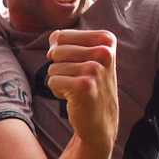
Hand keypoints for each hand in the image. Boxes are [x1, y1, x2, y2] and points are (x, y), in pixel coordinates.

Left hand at [46, 30, 118, 149]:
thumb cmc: (90, 85)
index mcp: (106, 40)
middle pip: (56, 51)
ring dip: (60, 80)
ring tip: (77, 89)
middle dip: (60, 68)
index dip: (61, 53)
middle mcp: (104, 52)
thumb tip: (52, 42)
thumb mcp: (85, 56)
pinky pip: (52, 81)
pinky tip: (74, 98)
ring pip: (53, 67)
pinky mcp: (84, 85)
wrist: (101, 121)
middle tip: (78, 80)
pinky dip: (58, 91)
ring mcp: (95, 69)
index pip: (61, 36)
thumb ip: (66, 41)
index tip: (78, 65)